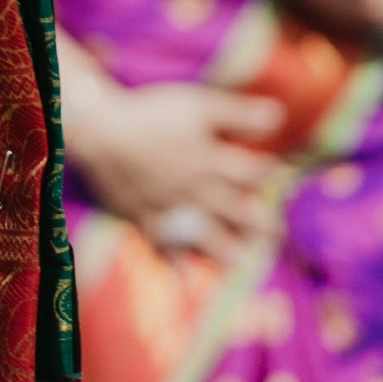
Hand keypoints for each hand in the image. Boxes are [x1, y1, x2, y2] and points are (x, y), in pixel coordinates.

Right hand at [66, 77, 283, 262]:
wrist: (100, 134)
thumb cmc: (149, 116)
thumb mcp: (198, 105)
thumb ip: (237, 114)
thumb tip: (279, 115)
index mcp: (213, 163)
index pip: (252, 172)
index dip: (269, 173)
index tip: (282, 176)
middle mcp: (198, 192)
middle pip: (235, 211)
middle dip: (258, 223)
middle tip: (275, 234)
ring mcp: (171, 209)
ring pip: (205, 236)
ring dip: (224, 250)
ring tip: (238, 261)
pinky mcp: (143, 217)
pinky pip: (162, 246)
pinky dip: (173, 263)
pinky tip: (182, 276)